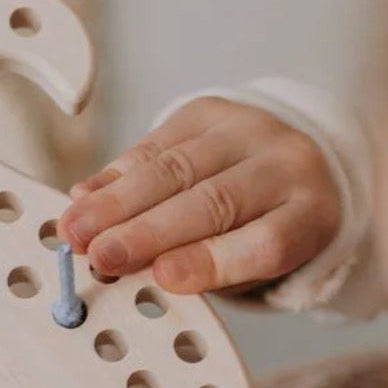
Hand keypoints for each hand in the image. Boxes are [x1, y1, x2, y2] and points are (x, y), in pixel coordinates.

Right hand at [58, 97, 339, 293]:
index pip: (267, 241)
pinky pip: (155, 144)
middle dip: (147, 232)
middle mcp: (286, 164)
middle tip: (100, 257)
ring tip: (77, 230)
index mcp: (311, 215)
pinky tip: (85, 196)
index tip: (161, 277)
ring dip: (116, 202)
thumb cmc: (266, 229)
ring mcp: (247, 130)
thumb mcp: (255, 267)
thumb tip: (135, 273)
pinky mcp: (209, 111)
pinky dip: (115, 174)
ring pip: (175, 168)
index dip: (212, 261)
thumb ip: (207, 274)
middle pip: (214, 201)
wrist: (290, 161)